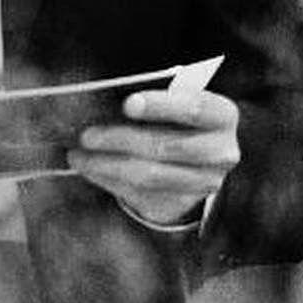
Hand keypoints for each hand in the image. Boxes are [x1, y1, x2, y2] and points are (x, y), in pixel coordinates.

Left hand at [66, 86, 240, 226]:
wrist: (196, 158)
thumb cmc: (179, 117)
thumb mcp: (177, 102)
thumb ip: (153, 101)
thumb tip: (106, 99)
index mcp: (223, 116)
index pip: (195, 108)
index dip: (161, 106)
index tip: (128, 104)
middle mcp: (221, 152)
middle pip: (168, 146)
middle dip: (122, 139)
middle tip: (87, 134)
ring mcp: (204, 182)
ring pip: (151, 175)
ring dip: (108, 164)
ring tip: (79, 155)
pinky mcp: (181, 202)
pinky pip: (140, 193)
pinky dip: (109, 180)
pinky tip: (88, 168)